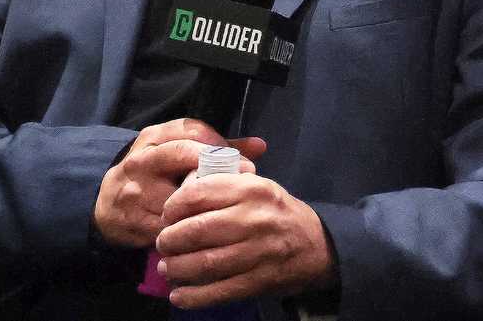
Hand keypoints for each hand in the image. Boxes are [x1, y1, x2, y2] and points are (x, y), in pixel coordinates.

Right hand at [92, 118, 265, 247]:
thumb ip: (219, 148)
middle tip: (241, 183)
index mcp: (153, 138)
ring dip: (207, 202)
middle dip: (217, 169)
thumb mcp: (177, 152)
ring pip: (180, 195)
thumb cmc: (155, 174)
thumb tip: (260, 145)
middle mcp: (141, 161)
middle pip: (184, 155)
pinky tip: (208, 229)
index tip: (245, 163)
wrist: (106, 205)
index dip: (222, 145)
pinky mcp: (134, 222)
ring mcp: (134, 192)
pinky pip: (172, 226)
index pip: (192, 131)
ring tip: (226, 208)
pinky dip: (192, 227)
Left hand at [156, 173, 335, 307]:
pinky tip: (179, 295)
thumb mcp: (259, 187)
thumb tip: (180, 193)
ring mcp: (258, 253)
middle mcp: (255, 219)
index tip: (167, 216)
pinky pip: (217, 291)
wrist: (318, 246)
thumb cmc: (279, 214)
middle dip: (169, 240)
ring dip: (176, 268)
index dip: (172, 208)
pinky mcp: (259, 281)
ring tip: (169, 267)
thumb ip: (225, 186)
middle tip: (164, 244)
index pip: (197, 194)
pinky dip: (192, 296)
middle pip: (194, 231)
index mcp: (252, 190)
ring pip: (202, 264)